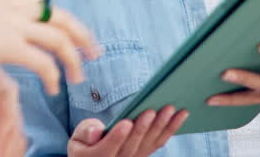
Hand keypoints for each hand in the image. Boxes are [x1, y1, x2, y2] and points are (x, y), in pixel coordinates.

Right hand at [0, 0, 100, 95]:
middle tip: (95, 53)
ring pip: (59, 40)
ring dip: (73, 61)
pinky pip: (43, 62)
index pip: (49, 6)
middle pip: (62, 18)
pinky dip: (54, 76)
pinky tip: (54, 87)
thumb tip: (8, 29)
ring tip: (78, 78)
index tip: (78, 38)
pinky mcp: (8, 44)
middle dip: (83, 37)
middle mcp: (16, 3)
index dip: (68, 23)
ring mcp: (13, 22)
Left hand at [0, 66, 26, 156]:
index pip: (6, 120)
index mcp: (2, 86)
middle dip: (7, 151)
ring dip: (10, 151)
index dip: (1, 142)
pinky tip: (3, 156)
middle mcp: (8, 96)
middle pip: (14, 130)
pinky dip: (7, 146)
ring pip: (15, 134)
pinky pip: (9, 132)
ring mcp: (6, 105)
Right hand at [67, 108, 187, 156]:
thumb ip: (85, 133)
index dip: (117, 137)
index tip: (126, 123)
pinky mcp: (145, 154)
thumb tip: (95, 133)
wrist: (93, 156)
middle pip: (132, 146)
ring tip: (171, 108)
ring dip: (162, 126)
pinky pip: (159, 142)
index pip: (107, 149)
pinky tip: (181, 114)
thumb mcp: (77, 138)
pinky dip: (171, 128)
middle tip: (152, 110)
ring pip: (149, 144)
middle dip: (143, 128)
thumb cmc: (85, 142)